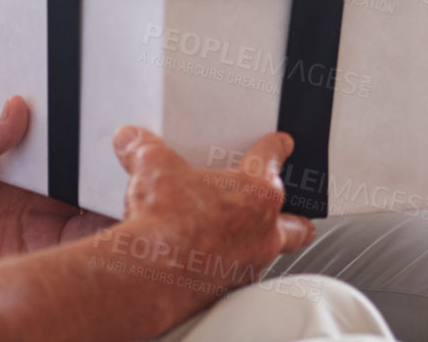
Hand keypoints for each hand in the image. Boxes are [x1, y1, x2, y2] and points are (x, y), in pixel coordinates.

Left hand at [0, 96, 113, 262]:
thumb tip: (17, 105)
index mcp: (28, 169)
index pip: (67, 149)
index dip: (87, 137)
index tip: (105, 120)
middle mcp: (48, 198)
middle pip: (93, 178)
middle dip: (114, 165)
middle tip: (130, 150)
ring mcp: (53, 228)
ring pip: (102, 210)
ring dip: (118, 196)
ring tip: (129, 181)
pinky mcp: (52, 256)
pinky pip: (89, 244)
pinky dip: (107, 234)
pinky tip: (115, 218)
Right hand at [106, 127, 313, 301]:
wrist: (153, 270)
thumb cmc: (168, 221)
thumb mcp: (151, 167)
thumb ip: (143, 148)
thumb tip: (132, 140)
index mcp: (254, 190)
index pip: (272, 159)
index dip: (277, 148)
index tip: (281, 144)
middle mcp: (263, 229)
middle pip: (295, 223)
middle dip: (295, 216)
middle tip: (291, 211)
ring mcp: (250, 262)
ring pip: (272, 252)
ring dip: (263, 244)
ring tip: (246, 238)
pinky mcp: (230, 287)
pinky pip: (241, 274)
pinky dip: (231, 266)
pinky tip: (211, 262)